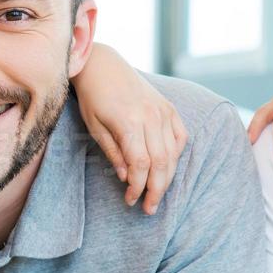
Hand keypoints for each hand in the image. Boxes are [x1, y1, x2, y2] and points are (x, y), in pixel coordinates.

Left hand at [74, 44, 187, 214]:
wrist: (103, 64)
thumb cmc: (93, 96)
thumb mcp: (94, 126)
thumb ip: (112, 152)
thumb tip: (125, 177)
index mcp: (129, 122)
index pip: (140, 164)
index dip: (137, 186)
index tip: (130, 200)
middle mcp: (150, 116)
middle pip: (161, 162)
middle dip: (156, 190)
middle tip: (149, 208)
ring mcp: (162, 110)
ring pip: (173, 153)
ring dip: (167, 178)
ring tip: (158, 195)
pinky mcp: (168, 107)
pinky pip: (180, 137)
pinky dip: (176, 155)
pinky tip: (167, 168)